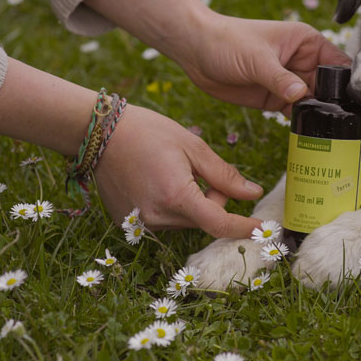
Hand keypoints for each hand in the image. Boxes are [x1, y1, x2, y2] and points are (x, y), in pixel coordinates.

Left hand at [84, 0, 350, 112]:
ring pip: (315, 103)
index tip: (358, 104)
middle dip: (336, 107)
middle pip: (330, 88)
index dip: (348, 83)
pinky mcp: (276, 98)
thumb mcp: (256, 58)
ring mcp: (290, 82)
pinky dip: (302, 125)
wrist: (195, 51)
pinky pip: (297, 113)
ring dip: (320, 118)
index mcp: (307, 42)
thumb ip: (280, 78)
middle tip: (346, 129)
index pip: (338, 64)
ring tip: (331, 138)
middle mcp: (303, 62)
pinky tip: (309, 138)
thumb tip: (302, 95)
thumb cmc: (227, 42)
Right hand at [94, 104, 264, 237]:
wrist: (98, 133)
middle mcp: (157, 217)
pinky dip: (171, 206)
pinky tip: (158, 181)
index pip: (219, 224)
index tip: (262, 228)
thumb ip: (225, 175)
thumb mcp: (192, 147)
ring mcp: (140, 224)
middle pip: (203, 220)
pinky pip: (164, 220)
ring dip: (192, 203)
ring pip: (184, 221)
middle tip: (203, 173)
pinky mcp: (128, 223)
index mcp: (176, 196)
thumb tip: (253, 194)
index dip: (243, 228)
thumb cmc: (148, 132)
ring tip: (175, 173)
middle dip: (214, 201)